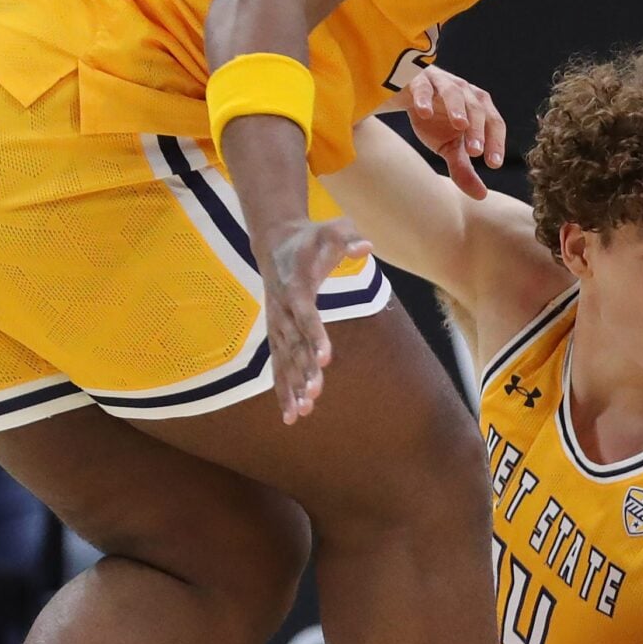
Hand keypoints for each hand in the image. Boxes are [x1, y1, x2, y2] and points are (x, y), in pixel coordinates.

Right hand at [259, 216, 370, 422]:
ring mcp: (276, 325)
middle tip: (315, 394)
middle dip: (303, 370)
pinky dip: (283, 389)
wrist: (275, 242)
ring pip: (283, 360)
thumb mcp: (332, 229)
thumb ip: (348, 237)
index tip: (324, 359)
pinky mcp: (277, 335)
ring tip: (302, 412)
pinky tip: (292, 414)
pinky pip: (278, 365)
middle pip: (293, 344)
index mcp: (295, 287)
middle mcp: (281, 310)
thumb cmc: (311, 238)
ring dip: (291, 386)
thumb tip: (366, 246)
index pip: (306, 315)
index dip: (314, 336)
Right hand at [403, 65, 505, 197]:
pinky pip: (423, 87)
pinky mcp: (418, 79)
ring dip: (458, 108)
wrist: (406, 96)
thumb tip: (481, 196)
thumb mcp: (449, 146)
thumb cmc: (435, 120)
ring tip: (460, 125)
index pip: (494, 123)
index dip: (496, 142)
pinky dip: (424, 98)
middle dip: (477, 130)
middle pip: (477, 108)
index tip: (494, 164)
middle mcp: (465, 91)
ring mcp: (442, 83)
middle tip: (475, 153)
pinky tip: (423, 112)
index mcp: (479, 107)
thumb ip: (464, 168)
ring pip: (454, 93)